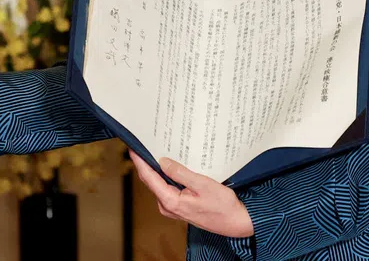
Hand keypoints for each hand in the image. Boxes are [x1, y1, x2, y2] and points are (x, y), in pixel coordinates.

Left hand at [129, 151, 252, 237]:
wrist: (235, 223)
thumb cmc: (223, 206)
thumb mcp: (202, 184)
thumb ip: (180, 173)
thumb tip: (162, 162)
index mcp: (171, 201)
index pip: (149, 177)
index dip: (139, 161)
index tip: (132, 148)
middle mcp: (167, 206)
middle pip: (150, 181)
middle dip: (145, 163)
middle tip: (142, 144)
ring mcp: (172, 208)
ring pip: (158, 184)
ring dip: (155, 169)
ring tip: (154, 150)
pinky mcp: (179, 206)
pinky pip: (166, 188)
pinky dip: (165, 176)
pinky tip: (168, 166)